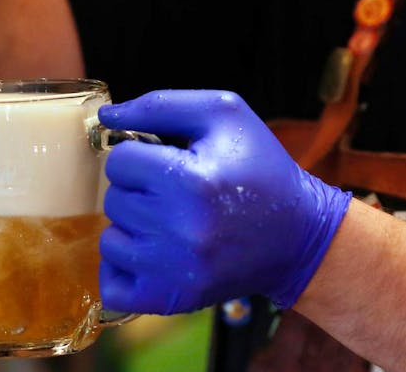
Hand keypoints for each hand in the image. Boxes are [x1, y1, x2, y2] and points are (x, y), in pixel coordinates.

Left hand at [97, 90, 350, 313]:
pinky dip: (126, 268)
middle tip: (174, 193)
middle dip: (138, 191)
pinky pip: (113, 284)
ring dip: (133, 228)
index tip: (167, 162)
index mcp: (193, 179)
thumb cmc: (260, 168)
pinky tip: (155, 253)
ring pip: (111, 239)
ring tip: (171, 222)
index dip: (140, 155)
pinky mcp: (171, 299)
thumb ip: (159, 105)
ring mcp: (174, 270)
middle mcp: (181, 229)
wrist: (299, 237)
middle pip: (114, 200)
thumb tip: (106, 117)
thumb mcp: (223, 115)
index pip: (120, 161)